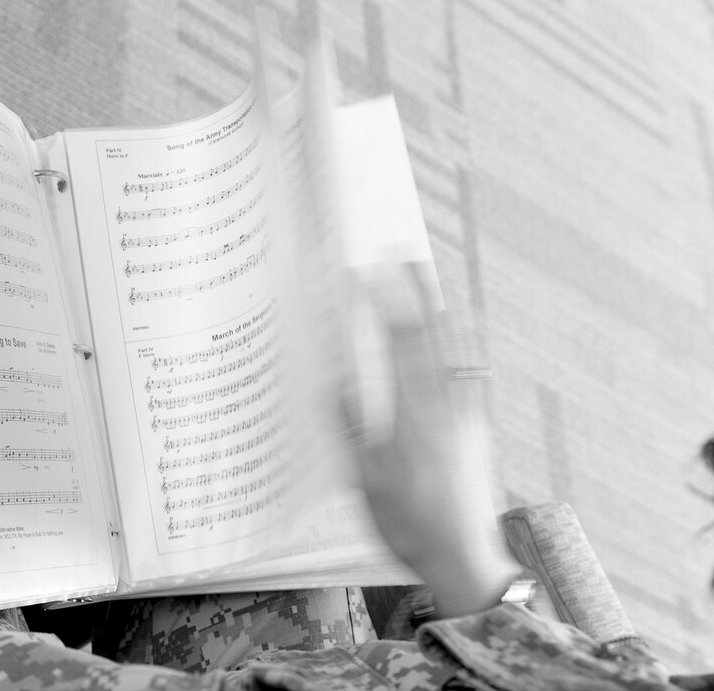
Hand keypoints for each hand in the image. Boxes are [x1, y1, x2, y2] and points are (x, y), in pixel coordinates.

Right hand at [345, 264, 519, 616]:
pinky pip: (468, 370)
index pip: (398, 344)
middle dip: (417, 289)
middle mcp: (446, 407)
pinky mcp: (478, 428)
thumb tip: (335, 385)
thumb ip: (351, 430)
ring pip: (455, 348)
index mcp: (413, 416)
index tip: (369, 270)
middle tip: (405, 252)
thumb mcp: (366, 483)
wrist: (463, 560)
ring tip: (429, 278)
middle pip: (433, 334)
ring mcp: (467, 415)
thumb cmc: (410, 525)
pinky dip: (459, 342)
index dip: (384, 303)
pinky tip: (455, 335)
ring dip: (440, 309)